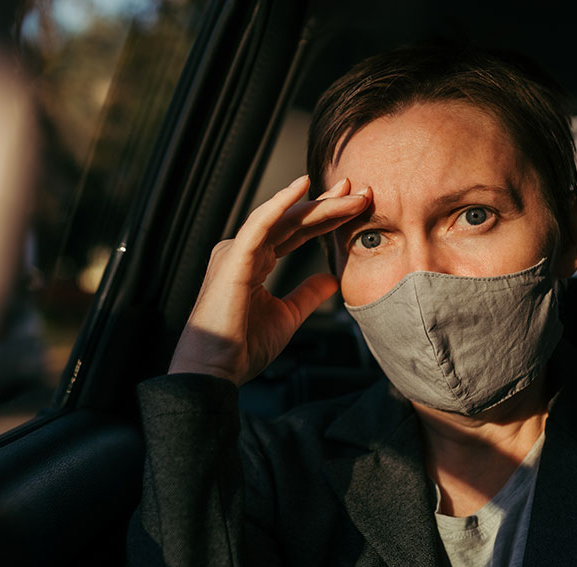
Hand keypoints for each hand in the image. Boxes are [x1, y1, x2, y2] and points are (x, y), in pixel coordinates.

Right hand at [169, 175, 371, 385]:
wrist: (216, 370)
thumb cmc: (243, 347)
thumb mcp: (287, 316)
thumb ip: (307, 294)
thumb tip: (332, 279)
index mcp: (256, 263)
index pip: (297, 232)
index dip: (326, 218)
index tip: (356, 205)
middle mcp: (246, 251)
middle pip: (293, 220)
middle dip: (327, 203)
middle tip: (359, 188)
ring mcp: (238, 251)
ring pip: (283, 218)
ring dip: (317, 203)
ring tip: (347, 190)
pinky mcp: (234, 258)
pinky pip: (260, 224)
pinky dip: (281, 204)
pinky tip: (302, 187)